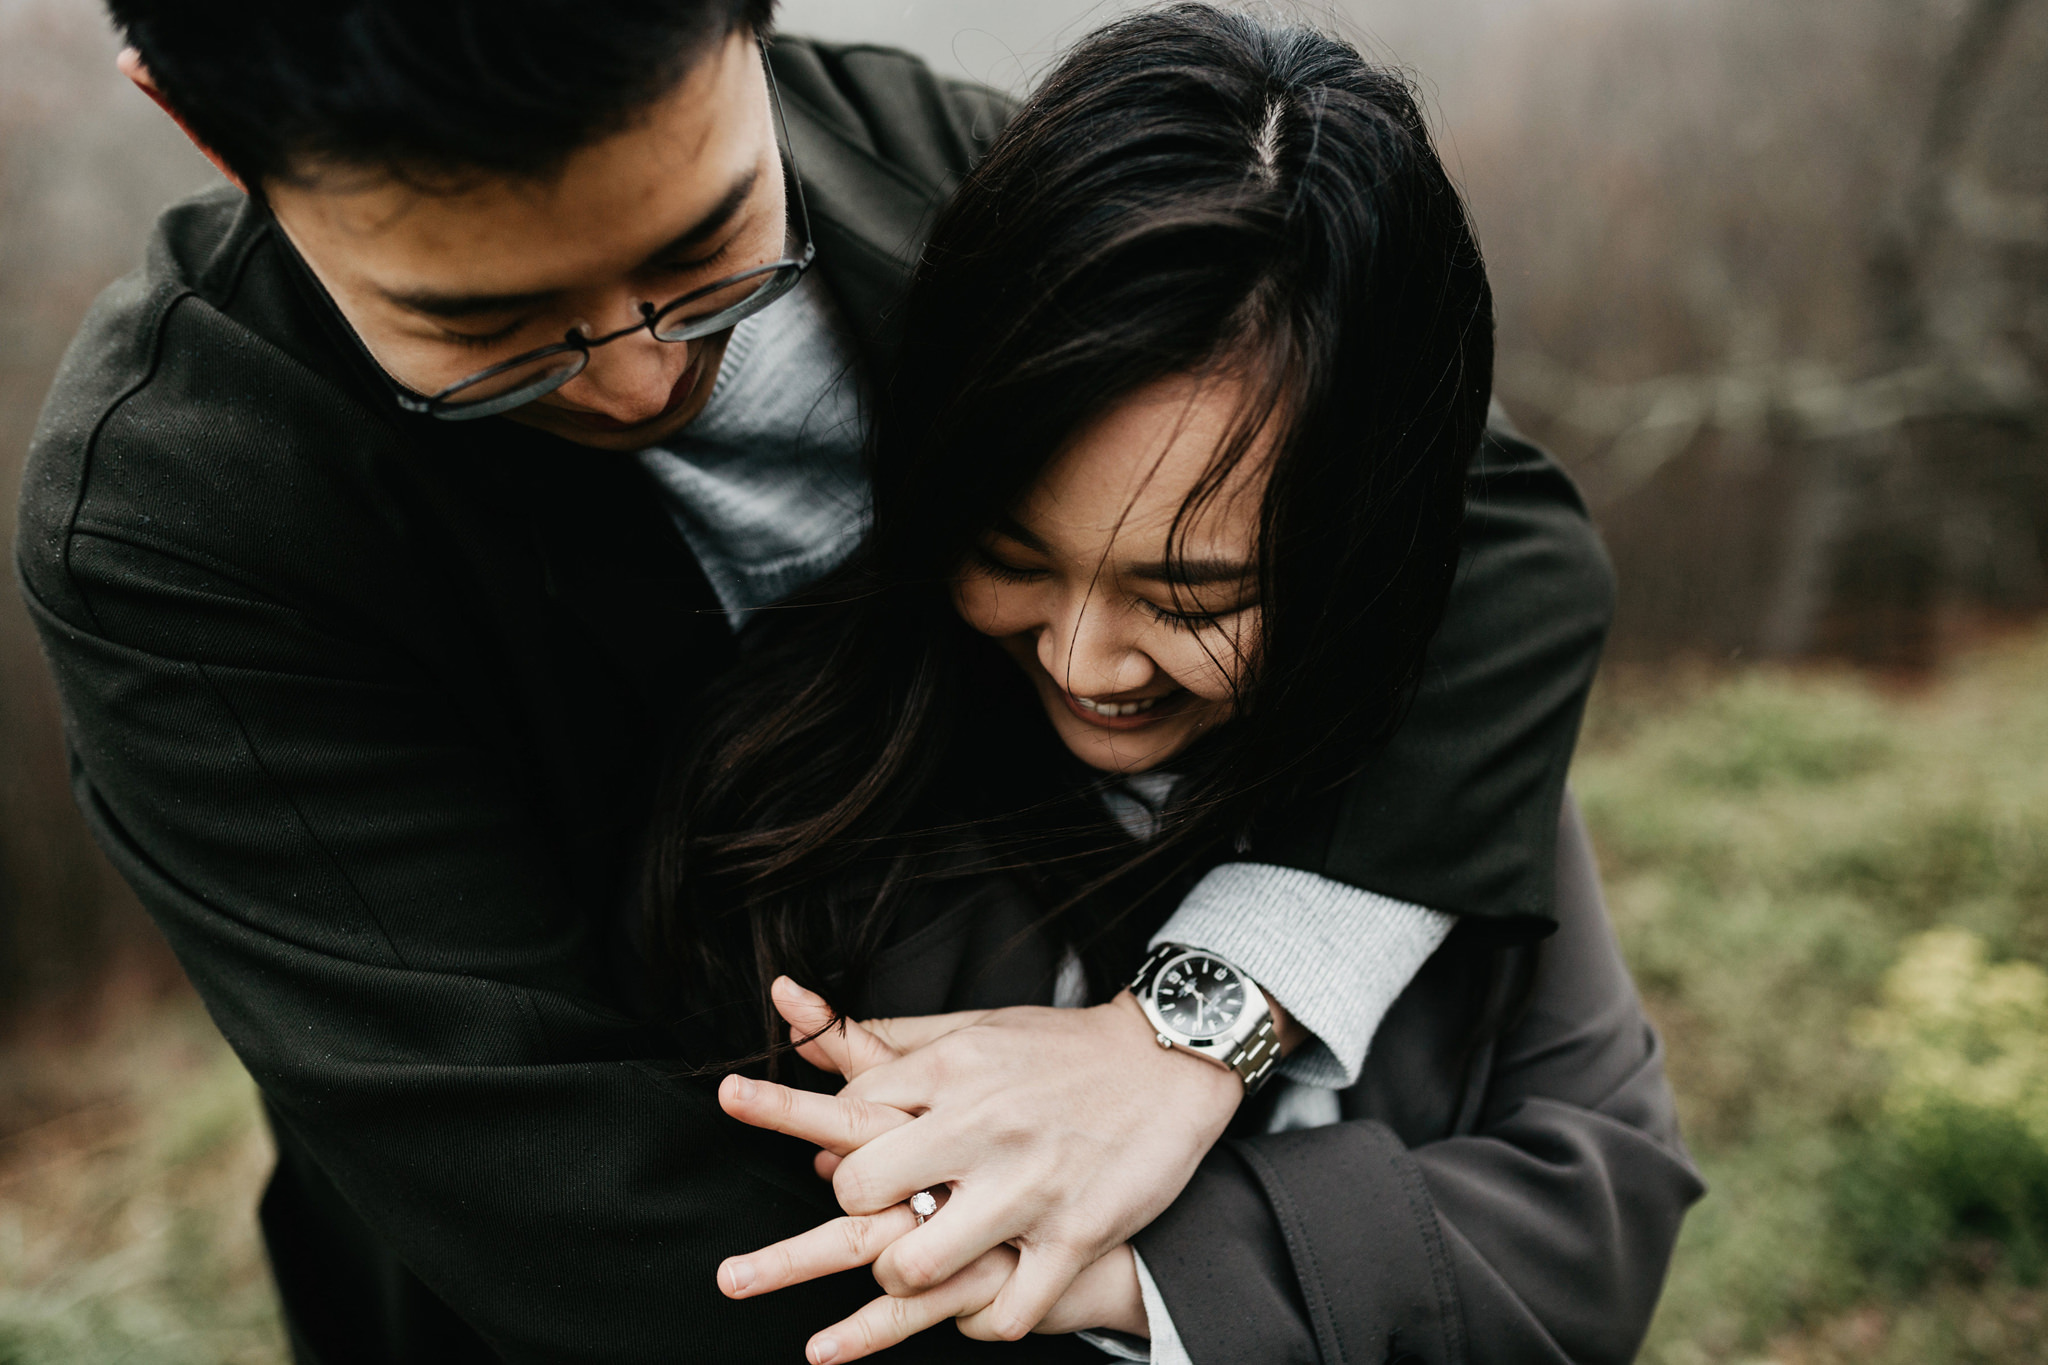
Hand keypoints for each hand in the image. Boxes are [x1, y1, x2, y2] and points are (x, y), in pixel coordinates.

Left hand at [719, 976, 1242, 1340]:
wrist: (1172, 1061)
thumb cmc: (1065, 1046)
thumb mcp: (976, 1025)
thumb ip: (892, 1037)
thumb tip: (805, 1039)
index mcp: (953, 1067)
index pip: (846, 1114)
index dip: (835, 1142)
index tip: (854, 1157)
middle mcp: (980, 1124)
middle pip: (859, 1189)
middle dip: (854, 1213)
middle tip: (879, 1215)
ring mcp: (1027, 1186)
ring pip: (915, 1266)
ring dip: (904, 1276)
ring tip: (919, 1266)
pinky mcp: (1074, 1235)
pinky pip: (1003, 1313)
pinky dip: (982, 1322)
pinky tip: (982, 1306)